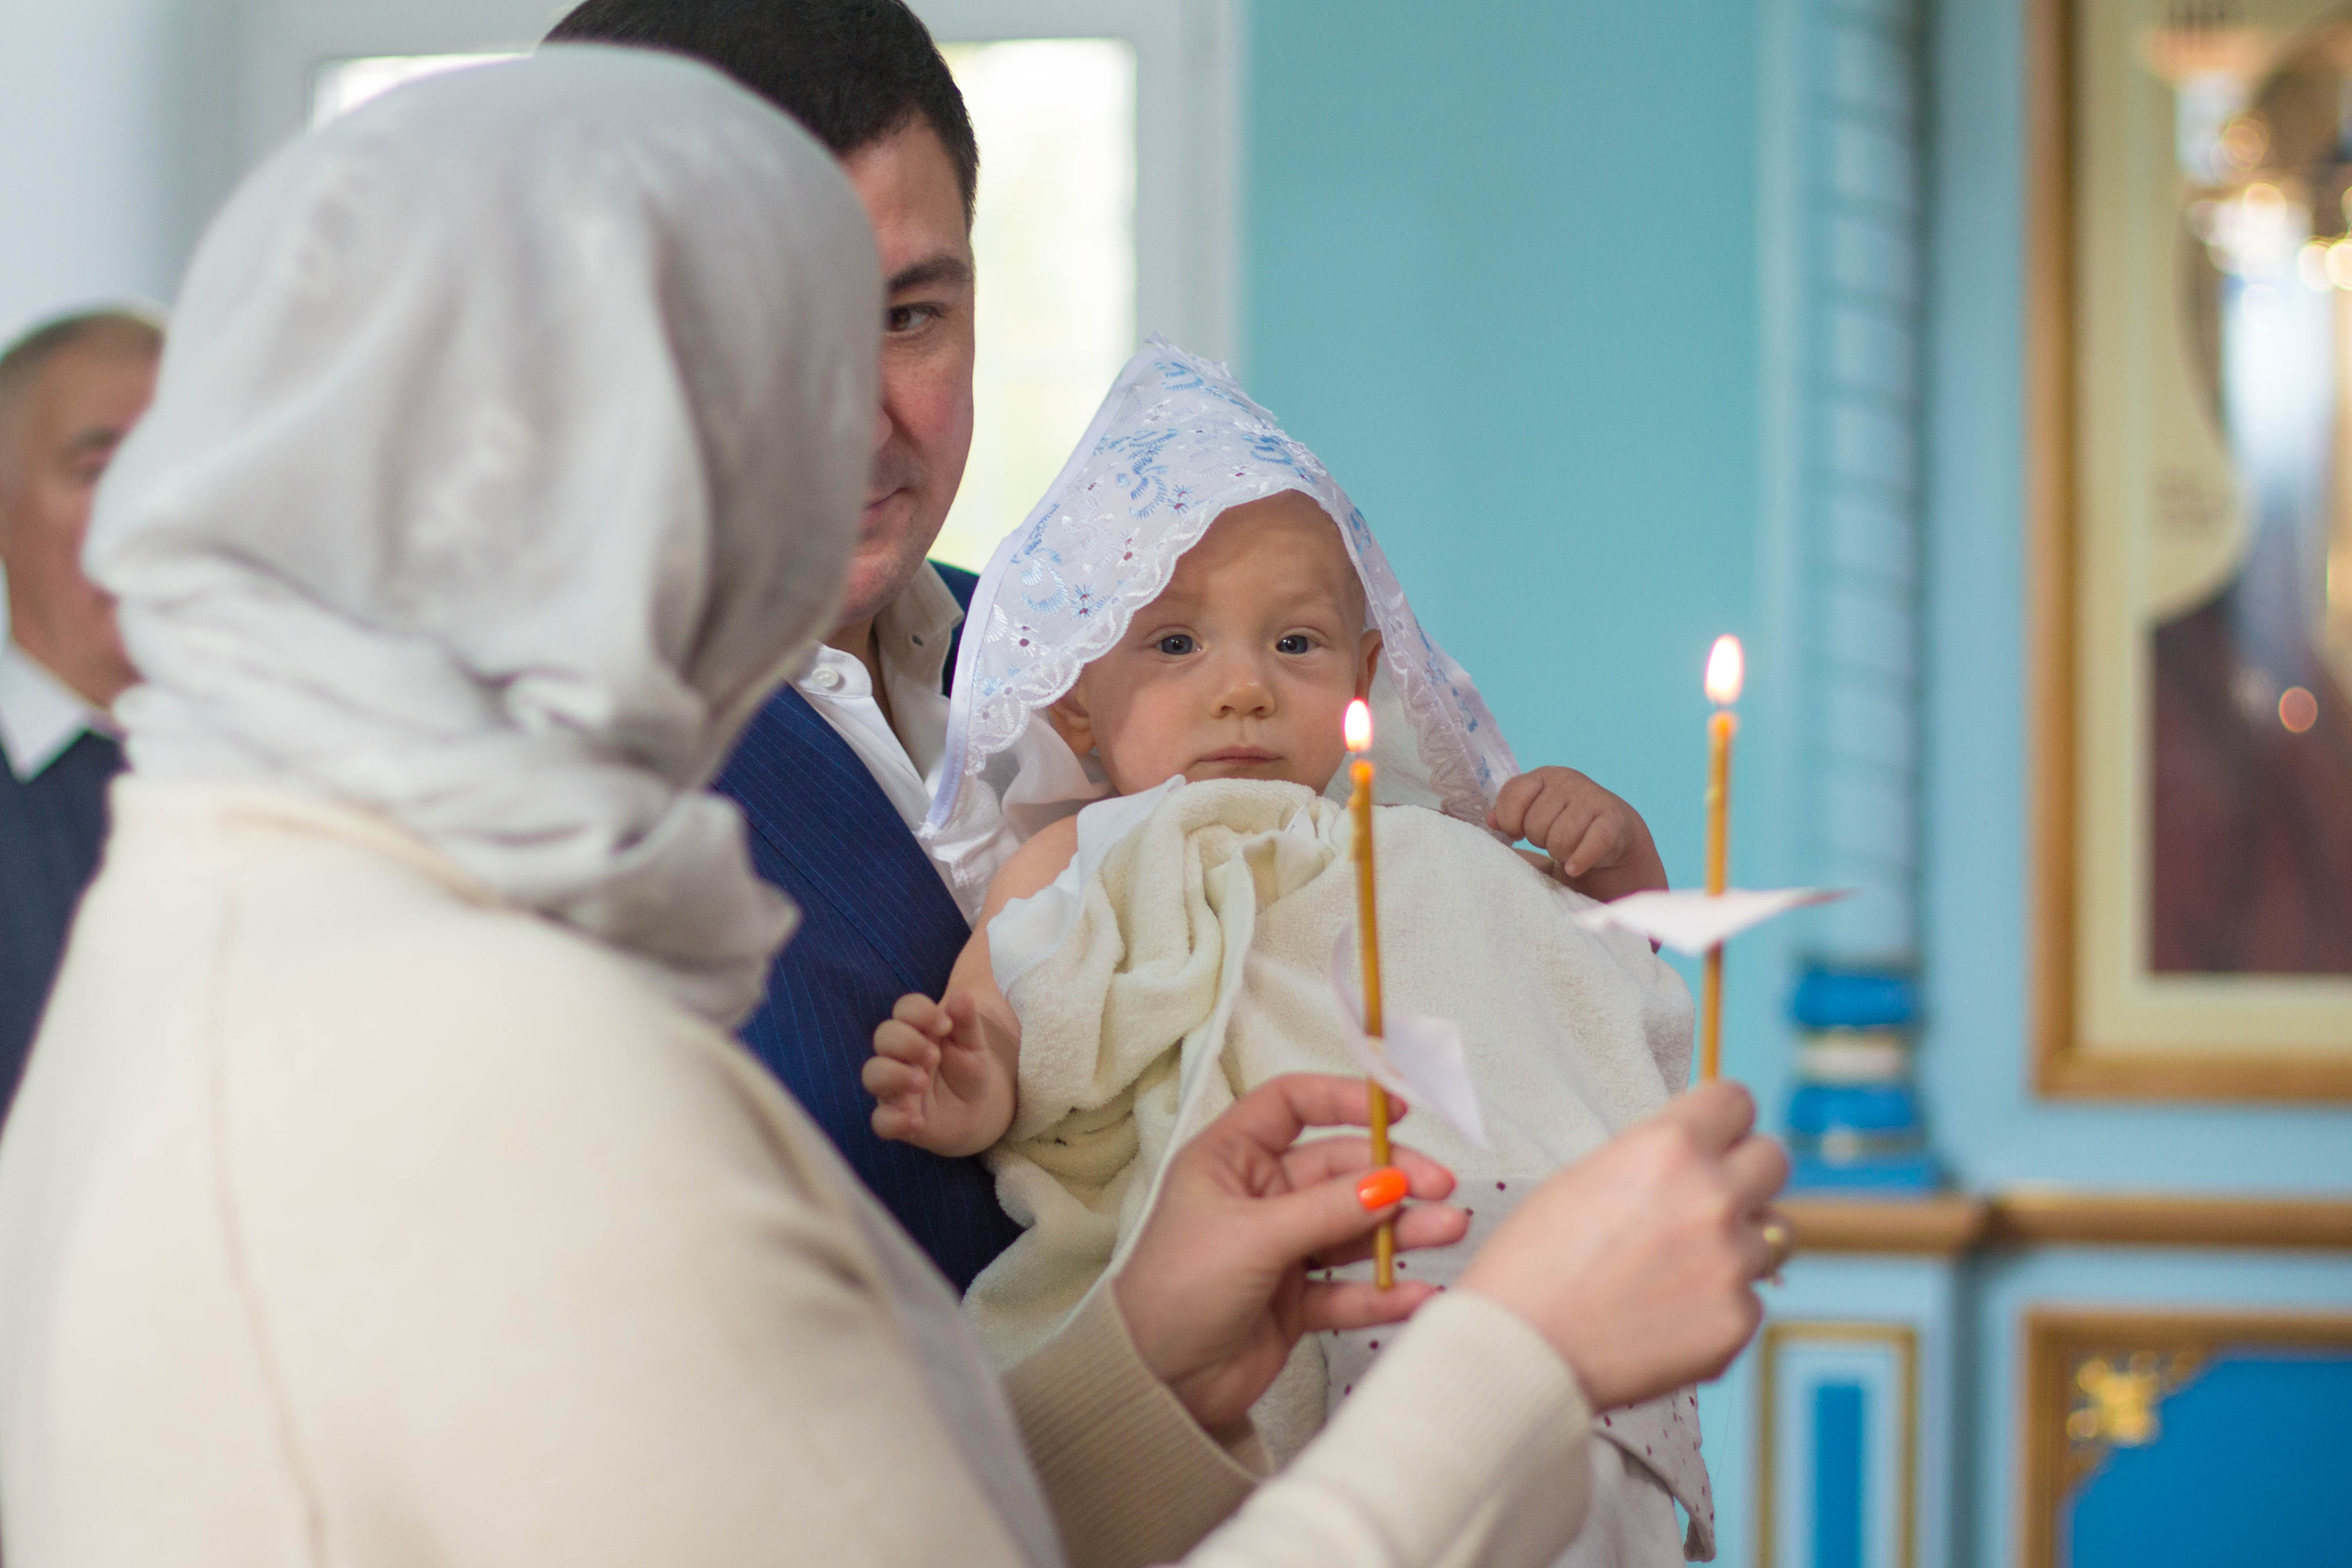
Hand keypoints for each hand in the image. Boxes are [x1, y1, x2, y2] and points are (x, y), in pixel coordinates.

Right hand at [864, 992, 1009, 1155]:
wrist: (978, 1111)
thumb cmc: (969, 1068)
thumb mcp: (974, 1043)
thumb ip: (967, 1020)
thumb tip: (961, 996)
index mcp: (918, 1030)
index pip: (905, 1009)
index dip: (920, 1011)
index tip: (945, 1024)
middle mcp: (899, 1056)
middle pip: (884, 1036)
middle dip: (907, 1042)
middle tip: (934, 1056)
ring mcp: (894, 1088)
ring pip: (873, 1075)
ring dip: (894, 1075)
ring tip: (921, 1082)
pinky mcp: (897, 1119)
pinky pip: (881, 1122)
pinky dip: (894, 1121)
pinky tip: (918, 1121)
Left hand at [1113, 1074, 1466, 1434]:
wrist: (1155, 1384)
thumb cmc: (1179, 1289)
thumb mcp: (1253, 1237)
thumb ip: (1327, 1211)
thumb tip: (1392, 1184)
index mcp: (1230, 1159)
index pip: (1291, 1105)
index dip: (1342, 1099)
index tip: (1397, 1108)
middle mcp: (1259, 1196)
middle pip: (1339, 1170)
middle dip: (1392, 1177)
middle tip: (1440, 1187)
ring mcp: (1281, 1249)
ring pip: (1353, 1229)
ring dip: (1401, 1230)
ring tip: (1449, 1229)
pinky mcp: (1295, 1302)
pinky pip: (1349, 1290)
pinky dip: (1384, 1292)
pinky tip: (1419, 1293)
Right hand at [1459, 1080, 1787, 1409]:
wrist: (1519, 1348)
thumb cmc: (1532, 1261)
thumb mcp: (1587, 1177)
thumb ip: (1655, 1161)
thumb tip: (1697, 1161)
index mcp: (1669, 1146)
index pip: (1737, 1101)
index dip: (1721, 1120)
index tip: (1714, 1137)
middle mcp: (1712, 1196)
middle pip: (1774, 1161)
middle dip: (1746, 1175)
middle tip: (1708, 1199)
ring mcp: (1732, 1262)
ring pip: (1771, 1235)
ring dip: (1736, 1243)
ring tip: (1678, 1269)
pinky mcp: (1738, 1321)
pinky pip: (1749, 1298)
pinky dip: (1717, 1306)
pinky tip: (1666, 1317)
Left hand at [1488, 766, 1667, 902]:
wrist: (1614, 835)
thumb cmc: (1565, 826)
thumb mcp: (1533, 816)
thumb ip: (1509, 815)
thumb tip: (1491, 819)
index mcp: (1543, 776)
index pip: (1512, 796)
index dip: (1510, 821)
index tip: (1517, 831)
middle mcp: (1568, 781)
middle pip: (1535, 824)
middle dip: (1539, 840)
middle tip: (1551, 839)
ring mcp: (1592, 799)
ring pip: (1560, 839)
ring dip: (1561, 853)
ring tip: (1568, 849)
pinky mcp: (1612, 821)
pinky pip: (1591, 844)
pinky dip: (1580, 860)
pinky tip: (1574, 868)